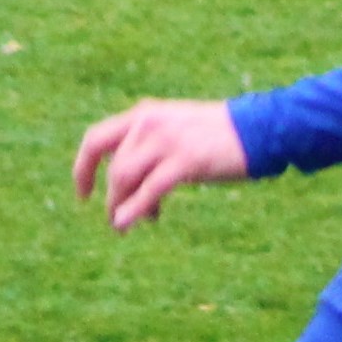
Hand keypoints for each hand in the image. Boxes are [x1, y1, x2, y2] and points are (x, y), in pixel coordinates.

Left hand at [74, 98, 248, 228]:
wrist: (258, 128)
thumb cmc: (219, 138)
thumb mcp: (176, 135)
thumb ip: (151, 154)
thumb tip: (133, 196)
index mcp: (144, 115)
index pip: (96, 140)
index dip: (83, 169)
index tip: (83, 195)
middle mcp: (148, 123)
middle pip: (113, 167)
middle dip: (110, 197)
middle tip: (116, 220)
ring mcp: (166, 141)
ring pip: (124, 178)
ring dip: (119, 206)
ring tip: (124, 226)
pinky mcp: (185, 160)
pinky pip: (149, 189)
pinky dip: (133, 209)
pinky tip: (125, 224)